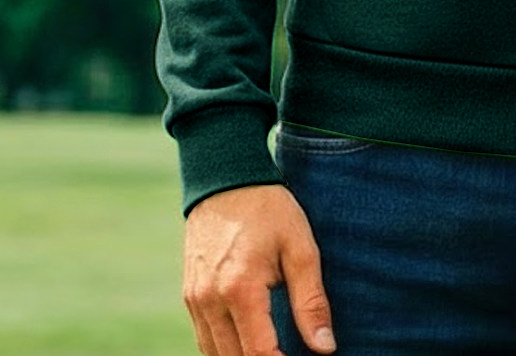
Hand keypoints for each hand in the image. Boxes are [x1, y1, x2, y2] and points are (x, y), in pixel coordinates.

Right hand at [183, 183, 335, 355]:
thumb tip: (325, 348)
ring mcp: (195, 300)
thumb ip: (312, 301)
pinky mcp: (189, 296)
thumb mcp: (300, 247)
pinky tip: (248, 341)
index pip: (259, 355)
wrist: (226, 178)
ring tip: (272, 348)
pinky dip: (225, 348)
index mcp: (241, 289)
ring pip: (215, 354)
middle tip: (290, 352)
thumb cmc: (269, 209)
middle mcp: (210, 300)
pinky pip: (205, 338)